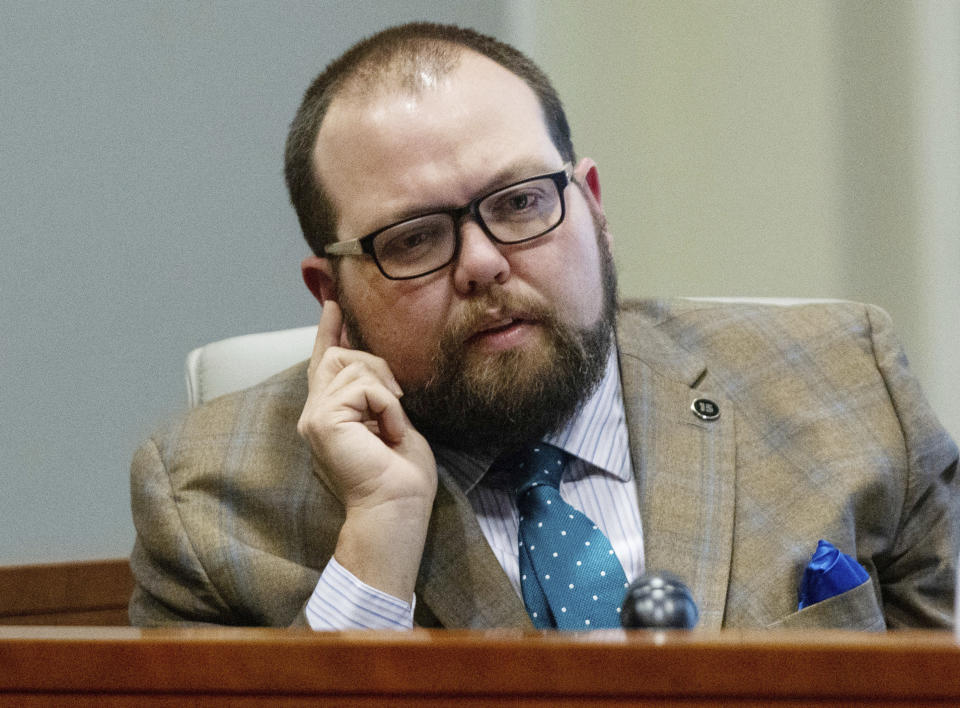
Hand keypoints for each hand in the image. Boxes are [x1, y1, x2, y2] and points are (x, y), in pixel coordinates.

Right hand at [297, 301, 435, 599]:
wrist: (397, 506)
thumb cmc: (400, 472)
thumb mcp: (390, 418)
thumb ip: (375, 390)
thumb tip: (372, 359)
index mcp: (330, 412)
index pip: (324, 360)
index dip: (328, 330)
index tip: (332, 301)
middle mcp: (315, 412)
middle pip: (338, 354)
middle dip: (374, 365)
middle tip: (395, 397)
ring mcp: (315, 415)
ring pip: (353, 365)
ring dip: (385, 392)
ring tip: (392, 426)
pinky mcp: (324, 420)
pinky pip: (364, 386)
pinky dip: (386, 406)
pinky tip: (387, 432)